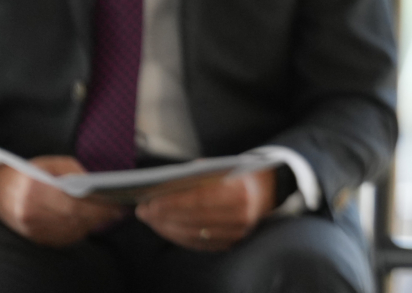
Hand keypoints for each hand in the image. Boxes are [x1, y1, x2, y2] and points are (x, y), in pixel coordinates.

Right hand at [0, 157, 116, 247]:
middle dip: (99, 215)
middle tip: (117, 210)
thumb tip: (96, 185)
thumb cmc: (26, 173)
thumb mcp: (50, 163)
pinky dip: (78, 231)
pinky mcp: (33, 237)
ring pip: (70, 231)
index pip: (74, 202)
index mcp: (36, 189)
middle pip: (74, 218)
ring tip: (107, 215)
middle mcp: (31, 212)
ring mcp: (31, 228)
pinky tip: (88, 222)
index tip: (116, 203)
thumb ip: (74, 172)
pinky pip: (62, 238)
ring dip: (92, 224)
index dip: (98, 205)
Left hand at [136, 168, 275, 252]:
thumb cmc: (241, 174)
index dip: (171, 203)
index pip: (198, 200)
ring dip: (167, 228)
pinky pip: (199, 244)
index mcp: (240, 191)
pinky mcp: (231, 243)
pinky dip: (179, 237)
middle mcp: (240, 215)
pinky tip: (166, 228)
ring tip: (151, 219)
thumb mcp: (224, 166)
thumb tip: (165, 186)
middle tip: (143, 211)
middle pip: (192, 219)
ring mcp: (236, 232)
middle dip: (163, 216)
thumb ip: (198, 174)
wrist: (269, 191)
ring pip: (193, 234)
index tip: (150, 202)